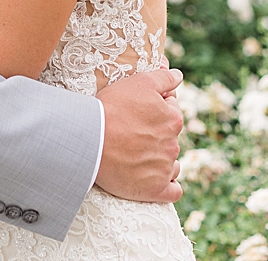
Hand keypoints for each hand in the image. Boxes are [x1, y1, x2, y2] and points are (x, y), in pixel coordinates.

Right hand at [94, 68, 183, 203]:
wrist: (89, 139)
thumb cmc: (112, 108)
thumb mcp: (139, 82)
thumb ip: (164, 77)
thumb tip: (178, 75)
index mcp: (173, 119)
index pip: (172, 112)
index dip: (155, 110)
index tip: (138, 113)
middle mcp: (173, 145)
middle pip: (170, 138)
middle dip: (157, 136)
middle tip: (133, 134)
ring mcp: (165, 169)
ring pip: (172, 164)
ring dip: (162, 161)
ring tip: (139, 158)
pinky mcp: (155, 190)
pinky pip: (173, 191)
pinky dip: (168, 186)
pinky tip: (157, 181)